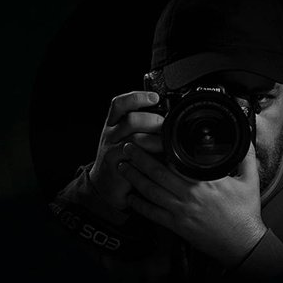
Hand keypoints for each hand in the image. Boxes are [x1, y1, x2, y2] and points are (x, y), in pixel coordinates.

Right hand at [83, 91, 165, 214]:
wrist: (107, 186)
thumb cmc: (127, 161)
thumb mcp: (137, 142)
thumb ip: (149, 132)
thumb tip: (175, 124)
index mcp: (115, 124)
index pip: (120, 103)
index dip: (136, 97)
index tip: (155, 97)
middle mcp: (111, 133)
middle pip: (130, 118)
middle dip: (152, 120)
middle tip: (165, 127)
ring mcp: (111, 147)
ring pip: (132, 136)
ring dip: (153, 138)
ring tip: (165, 144)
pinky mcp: (114, 163)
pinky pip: (131, 154)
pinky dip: (147, 154)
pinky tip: (157, 158)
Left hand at [117, 141, 266, 264]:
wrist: (243, 243)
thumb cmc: (246, 213)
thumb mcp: (250, 182)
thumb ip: (246, 158)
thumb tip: (246, 139)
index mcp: (206, 182)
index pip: (178, 161)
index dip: (161, 149)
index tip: (151, 139)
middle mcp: (190, 195)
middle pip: (157, 173)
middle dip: (139, 158)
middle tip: (127, 147)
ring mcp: (181, 210)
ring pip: (150, 191)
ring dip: (134, 178)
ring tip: (123, 167)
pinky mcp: (177, 225)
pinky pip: (152, 213)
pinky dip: (139, 205)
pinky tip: (130, 197)